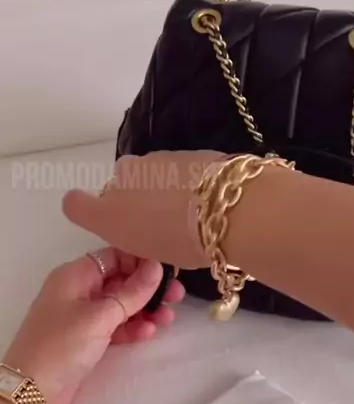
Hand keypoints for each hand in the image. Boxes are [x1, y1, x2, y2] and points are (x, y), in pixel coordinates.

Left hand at [2, 248, 184, 403]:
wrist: (32, 394)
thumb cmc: (62, 345)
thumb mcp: (100, 316)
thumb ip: (132, 292)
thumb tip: (157, 267)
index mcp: (75, 275)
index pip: (114, 256)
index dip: (141, 261)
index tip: (169, 270)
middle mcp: (78, 291)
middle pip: (120, 280)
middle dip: (148, 288)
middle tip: (177, 295)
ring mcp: (82, 317)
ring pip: (121, 305)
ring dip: (145, 309)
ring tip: (168, 318)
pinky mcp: (87, 340)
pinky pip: (116, 326)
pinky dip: (132, 327)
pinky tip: (148, 332)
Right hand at [62, 150, 223, 268]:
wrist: (229, 206)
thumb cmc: (186, 243)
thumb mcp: (157, 254)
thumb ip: (142, 237)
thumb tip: (149, 227)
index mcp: (108, 214)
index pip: (74, 204)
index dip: (87, 209)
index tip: (107, 218)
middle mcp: (121, 182)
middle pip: (117, 188)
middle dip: (133, 200)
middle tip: (160, 221)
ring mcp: (150, 160)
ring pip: (146, 175)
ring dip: (159, 187)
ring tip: (189, 209)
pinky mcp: (178, 149)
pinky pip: (172, 166)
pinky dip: (182, 176)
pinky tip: (206, 194)